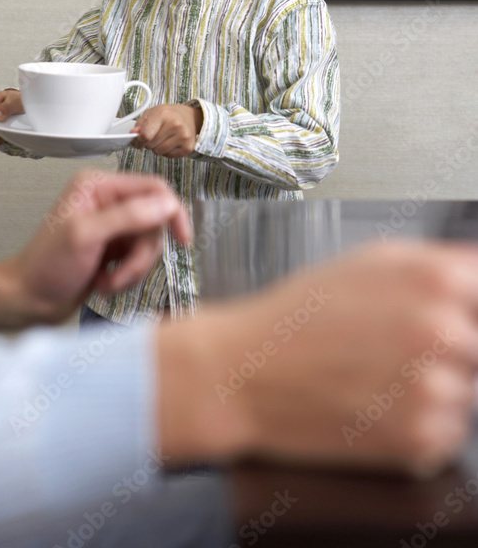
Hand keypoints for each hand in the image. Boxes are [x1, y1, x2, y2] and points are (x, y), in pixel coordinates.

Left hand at [0, 170, 190, 327]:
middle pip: (154, 221)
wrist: (27, 300)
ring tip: (107, 281)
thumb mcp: (85, 237)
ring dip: (132, 269)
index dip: (172, 211)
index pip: (152, 188)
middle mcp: (106, 201)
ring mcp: (111, 226)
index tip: (182, 238)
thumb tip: (165, 205)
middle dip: (141, 254)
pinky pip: (139, 260)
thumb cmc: (45, 267)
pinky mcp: (113, 249)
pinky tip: (103, 282)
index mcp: (98, 187)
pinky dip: (126, 277)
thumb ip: (127, 217)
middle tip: (121, 272)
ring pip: (149, 244)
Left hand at [132, 104, 202, 157]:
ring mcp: (183, 136)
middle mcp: (175, 124)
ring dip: (156, 147)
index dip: (138, 140)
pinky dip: (166, 151)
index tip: (138, 140)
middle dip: (148, 143)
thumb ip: (140, 124)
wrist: (190, 118)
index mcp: (163, 113)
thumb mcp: (152, 113)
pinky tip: (170, 142)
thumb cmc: (169, 115)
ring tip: (162, 138)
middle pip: (151, 145)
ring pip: (159, 152)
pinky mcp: (188, 147)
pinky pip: (168, 156)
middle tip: (153, 136)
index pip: (145, 135)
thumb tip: (133, 134)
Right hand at [157, 240, 477, 474]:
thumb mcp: (369, 260)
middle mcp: (442, 332)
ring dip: (437, 387)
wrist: (246, 372)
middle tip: (398, 347)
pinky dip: (422, 423)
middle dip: (452, 348)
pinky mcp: (421, 440)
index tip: (452, 320)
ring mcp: (434, 389)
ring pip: (469, 390)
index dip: (466, 310)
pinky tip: (378, 403)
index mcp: (434, 279)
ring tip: (381, 375)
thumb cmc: (299, 316)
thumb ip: (441, 260)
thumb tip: (477, 271)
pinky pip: (451, 433)